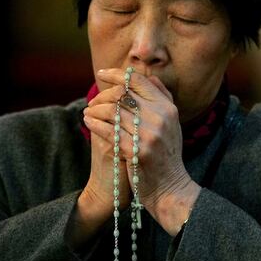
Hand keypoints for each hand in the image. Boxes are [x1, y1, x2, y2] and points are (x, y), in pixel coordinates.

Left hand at [89, 68, 200, 234]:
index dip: (117, 74)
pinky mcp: (136, 151)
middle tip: (92, 102)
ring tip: (88, 113)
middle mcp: (160, 118)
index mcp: (168, 108)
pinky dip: (94, 123)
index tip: (102, 73)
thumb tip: (148, 77)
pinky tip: (88, 122)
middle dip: (102, 95)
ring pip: (112, 111)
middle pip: (123, 94)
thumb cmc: (166, 154)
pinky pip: (108, 130)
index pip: (139, 81)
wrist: (170, 187)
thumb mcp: (172, 124)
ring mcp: (148, 135)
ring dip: (95, 110)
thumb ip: (162, 99)